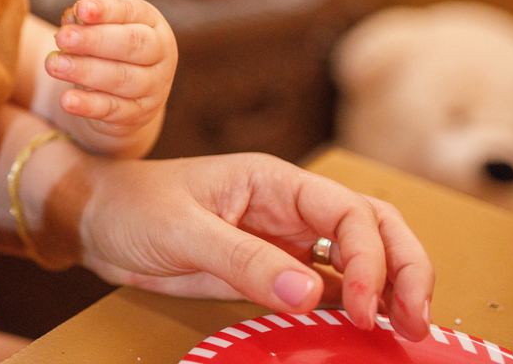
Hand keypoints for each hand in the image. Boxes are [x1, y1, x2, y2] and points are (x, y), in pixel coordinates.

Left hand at [45, 0, 175, 141]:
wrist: (126, 95)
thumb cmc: (109, 49)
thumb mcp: (100, 29)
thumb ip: (85, 20)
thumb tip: (71, 16)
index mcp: (151, 23)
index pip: (130, 11)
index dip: (105, 10)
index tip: (80, 8)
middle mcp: (160, 53)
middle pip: (131, 44)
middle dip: (94, 40)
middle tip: (62, 37)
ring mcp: (153, 86)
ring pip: (121, 78)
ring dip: (85, 72)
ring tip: (53, 65)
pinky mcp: (138, 114)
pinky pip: (112, 109)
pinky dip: (88, 105)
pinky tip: (67, 100)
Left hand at [76, 153, 433, 340]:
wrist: (97, 221)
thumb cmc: (132, 207)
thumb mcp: (181, 230)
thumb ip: (243, 260)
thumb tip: (311, 293)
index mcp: (272, 181)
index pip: (347, 209)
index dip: (369, 255)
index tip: (363, 303)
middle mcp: (289, 207)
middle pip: (373, 227)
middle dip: (404, 269)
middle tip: (414, 322)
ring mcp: (284, 239)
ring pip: (360, 257)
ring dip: (390, 288)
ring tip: (407, 330)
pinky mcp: (271, 271)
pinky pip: (327, 287)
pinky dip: (354, 306)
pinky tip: (365, 330)